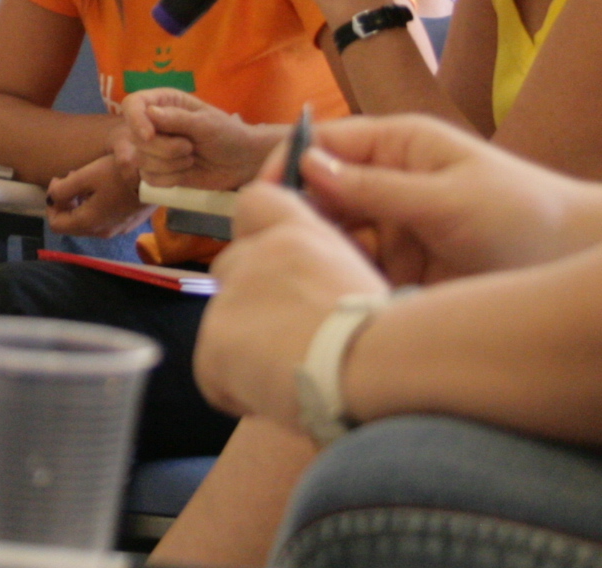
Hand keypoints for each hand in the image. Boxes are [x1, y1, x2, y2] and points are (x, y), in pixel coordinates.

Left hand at [45, 155, 150, 236]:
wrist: (158, 176)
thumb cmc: (119, 174)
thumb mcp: (85, 176)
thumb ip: (62, 189)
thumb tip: (52, 197)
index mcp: (88, 223)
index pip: (56, 224)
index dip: (51, 203)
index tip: (58, 181)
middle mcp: (102, 232)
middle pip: (72, 224)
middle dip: (66, 202)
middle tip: (72, 177)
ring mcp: (117, 229)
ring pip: (88, 221)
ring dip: (81, 202)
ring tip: (88, 179)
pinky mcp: (129, 223)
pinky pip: (104, 218)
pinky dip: (96, 205)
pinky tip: (104, 187)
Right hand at [116, 89, 274, 189]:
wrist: (242, 164)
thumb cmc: (227, 134)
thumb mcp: (206, 123)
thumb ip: (177, 119)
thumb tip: (149, 112)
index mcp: (164, 103)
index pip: (132, 105)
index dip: (135, 119)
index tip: (149, 136)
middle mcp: (154, 124)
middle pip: (135, 138)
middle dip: (163, 149)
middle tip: (189, 148)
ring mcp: (154, 149)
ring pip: (141, 160)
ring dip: (169, 165)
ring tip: (191, 159)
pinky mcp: (158, 171)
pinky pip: (149, 179)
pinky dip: (168, 179)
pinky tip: (185, 172)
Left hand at [196, 182, 389, 426]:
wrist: (375, 363)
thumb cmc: (388, 332)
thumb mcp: (362, 280)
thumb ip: (324, 272)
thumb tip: (313, 293)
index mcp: (298, 234)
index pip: (255, 201)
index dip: (254, 229)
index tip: (268, 259)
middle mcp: (257, 255)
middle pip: (229, 268)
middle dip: (248, 302)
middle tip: (287, 337)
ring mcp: (230, 297)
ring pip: (221, 327)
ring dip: (246, 351)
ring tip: (293, 377)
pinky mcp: (214, 342)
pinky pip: (212, 376)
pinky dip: (237, 393)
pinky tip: (278, 401)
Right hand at [281, 113, 584, 284]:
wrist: (586, 266)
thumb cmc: (526, 219)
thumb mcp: (447, 201)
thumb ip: (376, 186)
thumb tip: (306, 165)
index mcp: (398, 145)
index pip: (321, 144)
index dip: (286, 167)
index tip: (260, 204)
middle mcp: (389, 181)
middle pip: (320, 193)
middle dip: (297, 221)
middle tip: (275, 257)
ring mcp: (395, 226)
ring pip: (334, 237)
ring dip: (321, 257)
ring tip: (307, 285)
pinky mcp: (404, 269)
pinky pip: (358, 271)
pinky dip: (345, 284)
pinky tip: (338, 304)